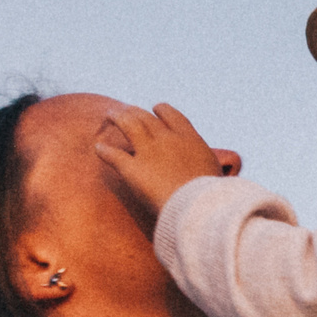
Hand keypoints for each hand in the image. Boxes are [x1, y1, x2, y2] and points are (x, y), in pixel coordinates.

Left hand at [95, 103, 237, 222]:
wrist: (198, 207)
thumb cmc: (213, 198)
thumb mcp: (217, 177)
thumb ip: (210, 170)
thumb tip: (218, 178)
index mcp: (189, 138)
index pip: (172, 116)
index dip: (161, 110)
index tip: (155, 108)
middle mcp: (168, 139)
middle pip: (145, 117)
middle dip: (133, 111)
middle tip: (124, 111)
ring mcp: (149, 152)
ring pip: (128, 125)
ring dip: (117, 117)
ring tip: (108, 115)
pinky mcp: (132, 169)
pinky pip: (113, 155)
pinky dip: (104, 150)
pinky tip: (98, 148)